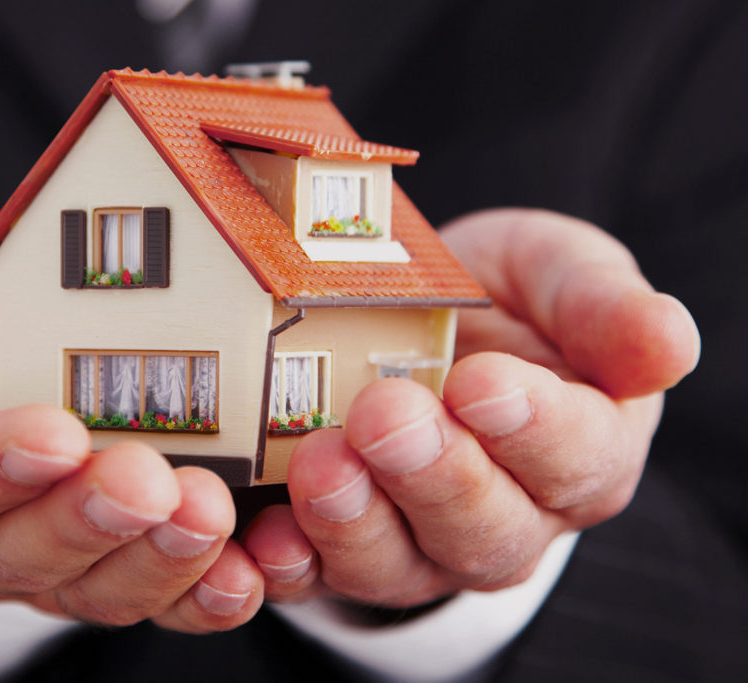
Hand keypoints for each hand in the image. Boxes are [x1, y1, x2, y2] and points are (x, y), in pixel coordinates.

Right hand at [0, 196, 262, 630]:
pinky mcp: (122, 543)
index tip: (52, 434)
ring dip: (157, 561)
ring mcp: (53, 545)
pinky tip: (252, 571)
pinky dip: (207, 589)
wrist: (3, 301)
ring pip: (99, 583)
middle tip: (151, 480)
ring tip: (210, 517)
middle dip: (91, 519)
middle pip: (23, 552)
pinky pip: (160, 585)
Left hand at [243, 208, 699, 605]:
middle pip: (483, 526)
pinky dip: (291, 564)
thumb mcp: (558, 274)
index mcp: (581, 450)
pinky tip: (265, 539)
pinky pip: (320, 575)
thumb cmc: (501, 299)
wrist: (420, 325)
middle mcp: (509, 516)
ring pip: (399, 563)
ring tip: (322, 466)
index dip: (532, 427)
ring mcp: (423, 542)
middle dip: (432, 474)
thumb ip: (603, 306)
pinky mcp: (345, 548)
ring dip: (357, 522)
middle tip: (387, 416)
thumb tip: (669, 344)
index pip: (575, 457)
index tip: (483, 384)